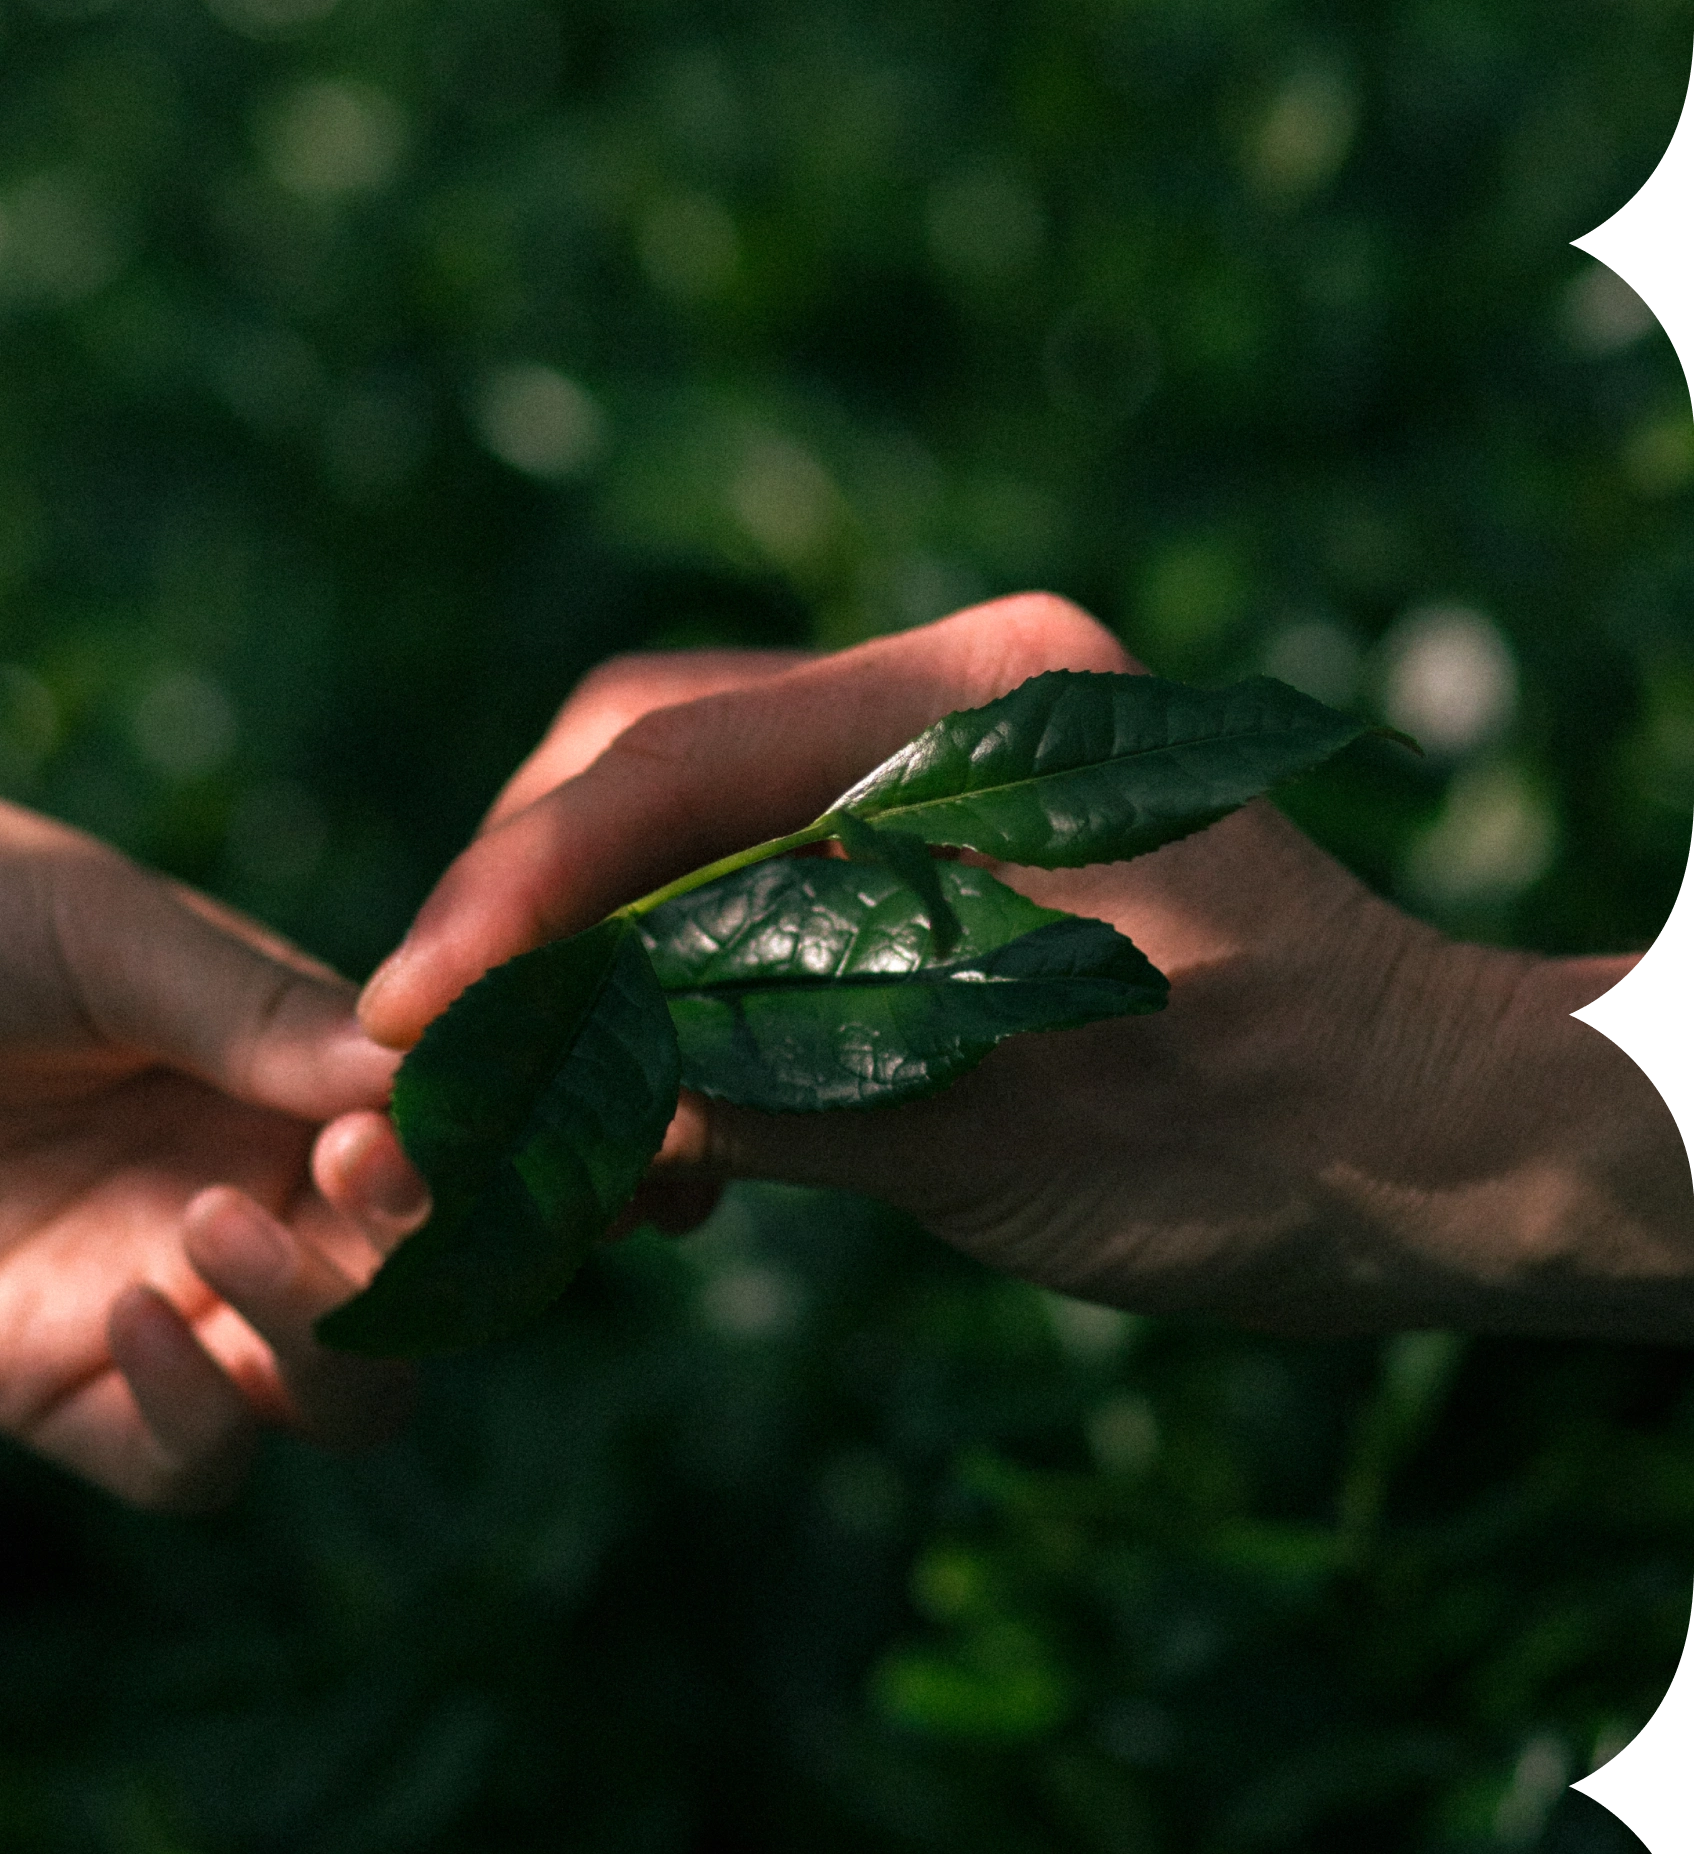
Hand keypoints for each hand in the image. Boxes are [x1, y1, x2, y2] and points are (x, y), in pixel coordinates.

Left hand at [0, 700, 429, 1506]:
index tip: (414, 1124)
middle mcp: (235, 1183)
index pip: (439, 1157)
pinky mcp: (28, 1372)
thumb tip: (417, 1088)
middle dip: (418, 1265)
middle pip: (414, 1300)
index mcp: (274, 1064)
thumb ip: (254, 1014)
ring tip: (216, 1231)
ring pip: (324, 1398)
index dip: (468, 1166)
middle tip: (345, 1175)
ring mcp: (141, 1285)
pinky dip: (201, 1418)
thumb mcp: (96, 924)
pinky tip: (137, 1316)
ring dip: (323, 1342)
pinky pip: (177, 1462)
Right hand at [348, 596, 1685, 1340]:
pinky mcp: (941, 857)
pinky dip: (670, 988)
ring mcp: (945, 771)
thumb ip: (759, 1092)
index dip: (514, 893)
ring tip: (519, 1108)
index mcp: (978, 709)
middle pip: (648, 759)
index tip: (411, 1018)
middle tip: (432, 1061)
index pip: (673, 761)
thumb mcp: (994, 1127)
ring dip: (582, 957)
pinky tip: (642, 1112)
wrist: (1442, 1152)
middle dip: (520, 907)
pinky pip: (753, 890)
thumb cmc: (1271, 1139)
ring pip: (683, 825)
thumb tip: (542, 1119)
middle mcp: (951, 701)